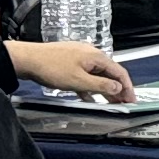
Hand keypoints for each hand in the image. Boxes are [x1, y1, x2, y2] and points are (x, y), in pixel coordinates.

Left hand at [10, 38, 135, 102]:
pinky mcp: (70, 62)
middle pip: (110, 73)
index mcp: (96, 57)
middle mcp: (90, 54)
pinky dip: (91, 86)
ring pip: (98, 75)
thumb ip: (101, 85)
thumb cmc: (51, 68)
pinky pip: (86, 75)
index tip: (131, 100)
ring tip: (110, 103)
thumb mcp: (79, 81)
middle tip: (123, 104)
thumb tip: (117, 88)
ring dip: (105, 89)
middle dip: (118, 89)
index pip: (119, 72)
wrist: (27, 59)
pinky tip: (89, 97)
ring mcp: (80, 57)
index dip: (127, 87)